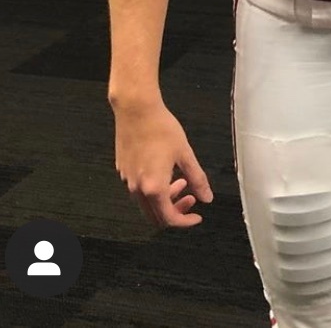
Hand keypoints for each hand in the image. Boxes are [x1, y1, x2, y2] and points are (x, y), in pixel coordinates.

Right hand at [113, 97, 212, 227]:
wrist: (136, 110)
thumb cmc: (162, 128)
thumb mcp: (185, 154)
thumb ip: (197, 178)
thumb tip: (207, 198)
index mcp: (154, 187)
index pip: (169, 218)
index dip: (185, 221)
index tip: (197, 216)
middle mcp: (137, 189)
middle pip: (155, 215)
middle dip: (176, 211)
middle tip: (192, 197)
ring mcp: (127, 180)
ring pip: (147, 203)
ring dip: (165, 199)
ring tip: (181, 180)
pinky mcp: (123, 171)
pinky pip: (139, 189)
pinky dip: (154, 189)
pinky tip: (165, 171)